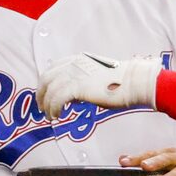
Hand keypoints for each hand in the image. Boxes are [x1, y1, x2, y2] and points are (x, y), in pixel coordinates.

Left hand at [39, 53, 160, 119]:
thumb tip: (74, 97)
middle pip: (47, 78)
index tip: (45, 94)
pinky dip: (54, 108)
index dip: (45, 82)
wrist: (134, 82)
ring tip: (50, 115)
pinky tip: (57, 116)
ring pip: (50, 90)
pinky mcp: (78, 87)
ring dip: (47, 104)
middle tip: (42, 107)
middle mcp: (73, 64)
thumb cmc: (121, 82)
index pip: (53, 68)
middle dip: (41, 93)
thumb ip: (84, 83)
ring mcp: (75, 74)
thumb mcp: (98, 77)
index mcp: (78, 60)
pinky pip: (57, 99)